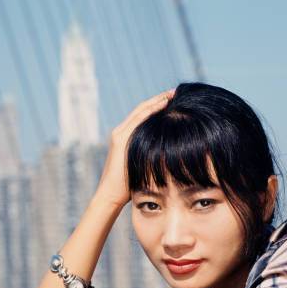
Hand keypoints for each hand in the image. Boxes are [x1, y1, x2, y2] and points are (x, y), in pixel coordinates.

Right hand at [96, 88, 174, 207]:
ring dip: (157, 101)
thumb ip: (151, 157)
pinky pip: (137, 120)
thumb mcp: (142, 167)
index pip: (143, 116)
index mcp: (126, 138)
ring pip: (140, 111)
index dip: (158, 106)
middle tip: (175, 92)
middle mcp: (121, 132)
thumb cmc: (128, 187)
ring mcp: (120, 134)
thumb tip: (170, 156)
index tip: (173, 100)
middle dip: (159, 99)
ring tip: (172, 94)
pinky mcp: (120, 139)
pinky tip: (163, 104)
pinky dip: (150, 110)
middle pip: (142, 110)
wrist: (111, 195)